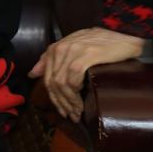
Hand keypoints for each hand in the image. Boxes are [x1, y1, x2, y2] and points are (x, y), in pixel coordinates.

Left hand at [29, 27, 144, 121]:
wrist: (121, 35)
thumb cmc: (98, 43)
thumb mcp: (71, 48)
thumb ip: (50, 59)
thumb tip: (31, 74)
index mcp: (54, 49)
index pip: (47, 78)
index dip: (53, 98)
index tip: (62, 112)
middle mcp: (59, 49)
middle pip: (53, 83)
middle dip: (61, 103)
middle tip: (71, 116)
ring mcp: (72, 52)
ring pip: (62, 83)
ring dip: (70, 101)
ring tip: (78, 112)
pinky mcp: (86, 55)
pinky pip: (73, 79)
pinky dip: (76, 91)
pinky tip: (82, 97)